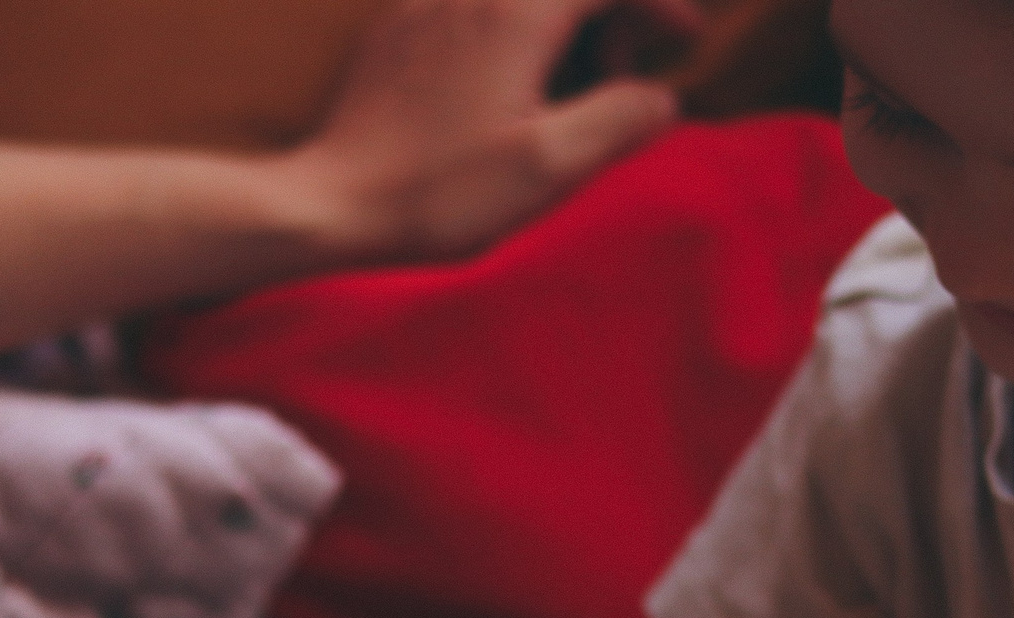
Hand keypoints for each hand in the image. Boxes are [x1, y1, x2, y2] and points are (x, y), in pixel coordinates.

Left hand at [290, 0, 702, 265]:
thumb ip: (620, 118)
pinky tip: (508, 91)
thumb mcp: (549, 166)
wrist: (330, 202)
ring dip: (562, 24)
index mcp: (518, 11)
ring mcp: (427, 5)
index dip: (658, 1)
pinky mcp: (397, 31)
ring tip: (565, 91)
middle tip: (620, 78)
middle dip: (608, 16)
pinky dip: (514, 31)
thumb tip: (661, 95)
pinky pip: (473, 7)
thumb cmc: (437, 191)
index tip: (683, 36)